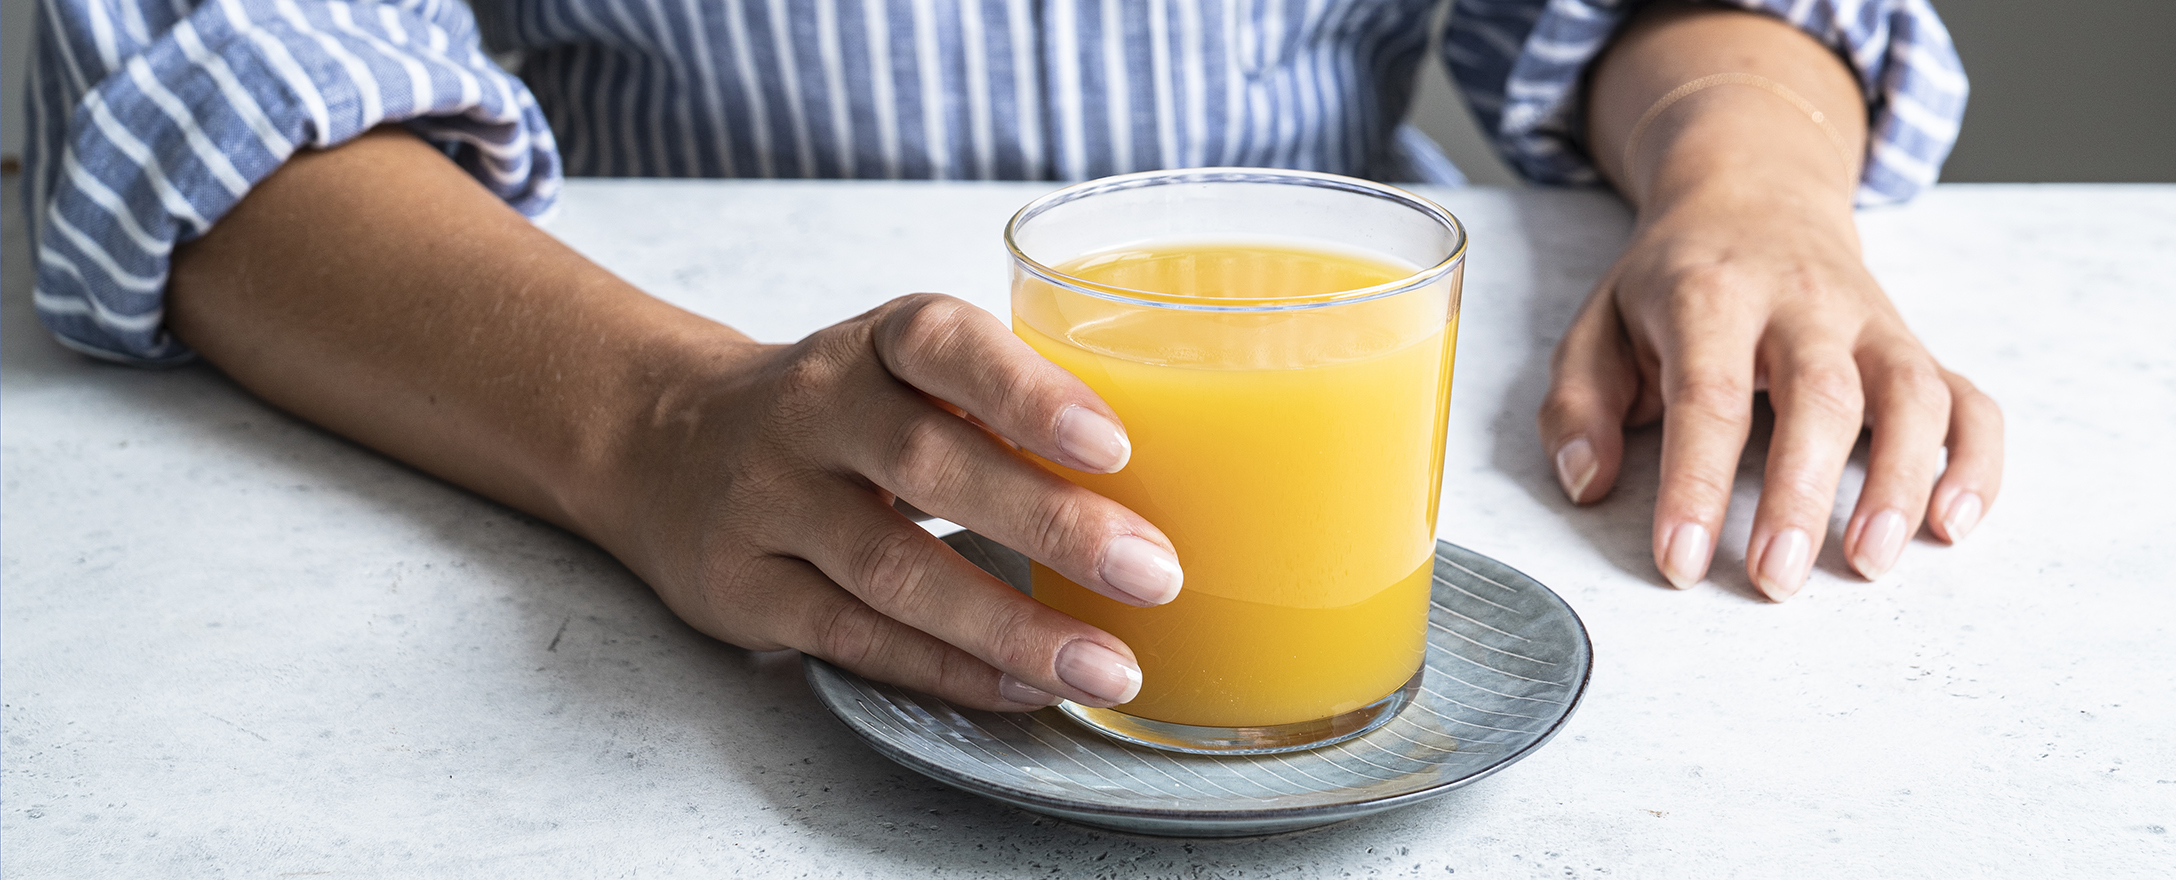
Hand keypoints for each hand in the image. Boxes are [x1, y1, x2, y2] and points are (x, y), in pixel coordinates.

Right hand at [609, 294, 1183, 709]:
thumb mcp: (901, 370)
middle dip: (1050, 523)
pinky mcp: (743, 590)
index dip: (1027, 390)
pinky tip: (1026, 686)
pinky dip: (948, 668)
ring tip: (1108, 663)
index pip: (941, 343)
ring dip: (1010, 624)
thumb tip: (1180, 480)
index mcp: (871, 345)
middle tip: (1154, 571)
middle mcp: (810, 412)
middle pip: (927, 463)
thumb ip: (1002, 407)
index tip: (1114, 442)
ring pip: (892, 569)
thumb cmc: (839, 410)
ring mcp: (767, 504)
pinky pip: (855, 637)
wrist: (661, 441)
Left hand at [1537, 189, 2002, 599]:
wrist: (1754, 193)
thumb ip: (1577, 406)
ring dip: (1900, 481)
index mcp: (1711, 295)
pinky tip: (1952, 523)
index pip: (1709, 396)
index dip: (1697, 485)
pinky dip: (1974, 461)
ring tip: (1868, 562)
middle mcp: (1802, 303)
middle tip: (1774, 580)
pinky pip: (1967, 398)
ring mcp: (1870, 322)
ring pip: (1909, 394)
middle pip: (1820, 395)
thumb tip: (1587, 482)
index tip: (1682, 561)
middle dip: (1800, 495)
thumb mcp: (1597, 325)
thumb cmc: (1671, 282)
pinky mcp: (1914, 345)